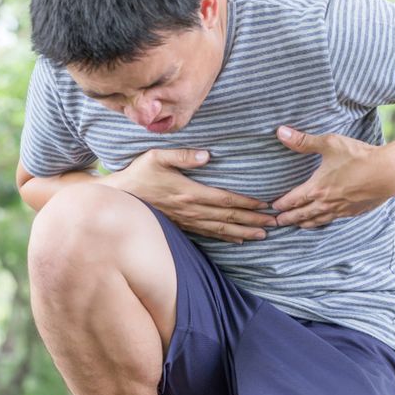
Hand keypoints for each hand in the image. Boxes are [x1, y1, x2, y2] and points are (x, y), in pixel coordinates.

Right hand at [102, 149, 276, 242]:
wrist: (120, 197)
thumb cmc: (139, 173)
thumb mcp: (157, 156)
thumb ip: (183, 155)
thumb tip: (208, 155)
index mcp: (188, 192)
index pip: (224, 199)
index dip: (246, 203)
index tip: (265, 204)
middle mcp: (190, 210)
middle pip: (228, 217)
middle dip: (253, 220)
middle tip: (275, 222)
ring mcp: (186, 221)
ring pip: (221, 229)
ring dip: (244, 232)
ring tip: (263, 234)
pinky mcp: (182, 226)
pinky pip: (208, 234)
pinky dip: (226, 237)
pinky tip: (239, 240)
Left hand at [270, 126, 394, 228]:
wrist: (389, 172)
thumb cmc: (359, 156)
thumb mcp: (330, 143)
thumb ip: (304, 141)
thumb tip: (281, 132)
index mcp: (317, 188)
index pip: (292, 200)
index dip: (281, 205)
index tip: (272, 207)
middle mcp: (326, 203)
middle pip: (302, 215)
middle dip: (288, 219)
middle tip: (277, 223)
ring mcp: (340, 210)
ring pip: (317, 220)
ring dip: (304, 223)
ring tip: (297, 225)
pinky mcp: (353, 212)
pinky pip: (333, 220)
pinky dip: (323, 222)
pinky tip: (323, 220)